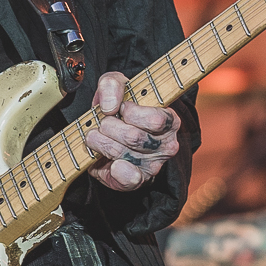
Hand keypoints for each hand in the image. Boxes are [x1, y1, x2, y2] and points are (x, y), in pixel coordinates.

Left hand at [85, 71, 179, 190]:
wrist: (111, 133)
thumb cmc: (119, 108)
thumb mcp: (116, 86)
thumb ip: (112, 85)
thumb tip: (110, 107)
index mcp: (169, 121)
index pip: (156, 120)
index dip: (129, 112)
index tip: (120, 108)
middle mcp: (167, 145)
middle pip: (133, 137)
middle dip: (109, 126)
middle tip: (103, 123)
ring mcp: (154, 165)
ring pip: (121, 153)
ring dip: (100, 142)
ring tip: (95, 136)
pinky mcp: (139, 180)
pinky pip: (130, 180)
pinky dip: (117, 171)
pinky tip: (112, 163)